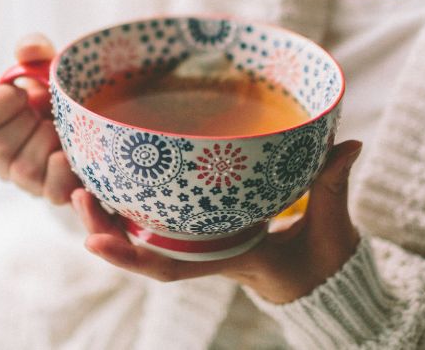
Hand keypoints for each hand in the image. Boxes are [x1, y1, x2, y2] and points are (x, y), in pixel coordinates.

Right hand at [0, 33, 81, 204]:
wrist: (94, 118)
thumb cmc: (57, 93)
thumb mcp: (45, 65)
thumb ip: (33, 49)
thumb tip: (30, 49)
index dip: (0, 102)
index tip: (22, 92)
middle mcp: (0, 157)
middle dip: (27, 123)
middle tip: (46, 111)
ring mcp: (26, 180)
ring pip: (25, 169)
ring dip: (49, 142)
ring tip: (63, 129)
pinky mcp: (55, 193)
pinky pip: (54, 192)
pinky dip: (65, 172)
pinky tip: (71, 153)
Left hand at [72, 140, 363, 303]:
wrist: (328, 279)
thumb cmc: (325, 258)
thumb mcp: (332, 225)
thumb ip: (333, 184)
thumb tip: (347, 145)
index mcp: (229, 258)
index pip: (173, 267)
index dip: (132, 257)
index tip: (94, 243)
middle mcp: (206, 252)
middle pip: (143, 248)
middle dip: (104, 226)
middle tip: (77, 195)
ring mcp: (203, 240)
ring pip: (144, 233)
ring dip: (109, 213)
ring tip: (79, 184)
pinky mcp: (206, 225)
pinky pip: (161, 218)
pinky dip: (133, 202)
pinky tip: (111, 176)